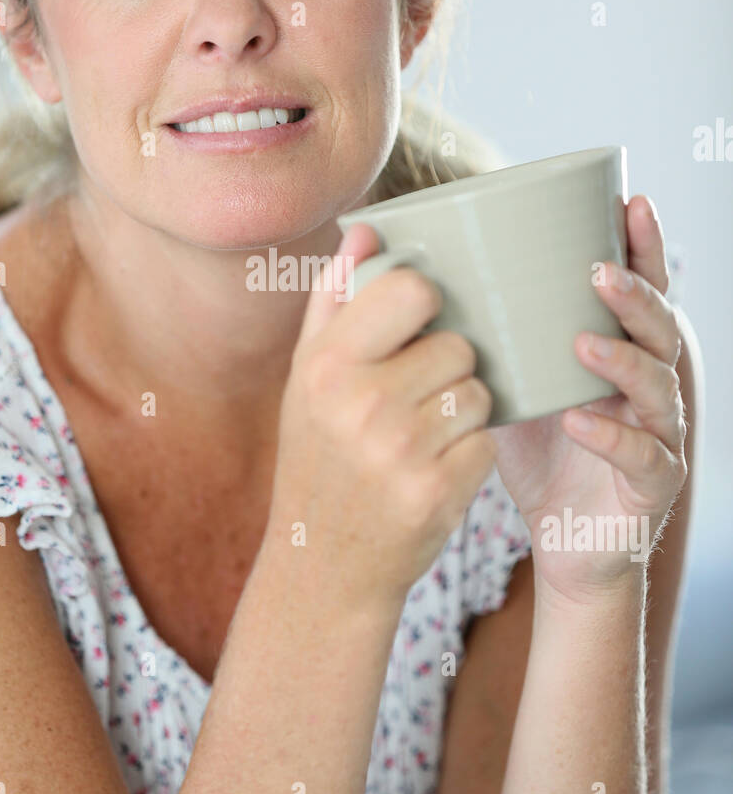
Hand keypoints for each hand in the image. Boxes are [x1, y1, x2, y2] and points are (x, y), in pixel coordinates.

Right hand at [264, 223, 497, 610]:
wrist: (322, 566)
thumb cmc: (318, 458)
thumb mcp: (307, 378)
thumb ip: (334, 299)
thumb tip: (364, 228)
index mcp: (326, 364)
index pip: (412, 290)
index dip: (427, 304)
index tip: (417, 326)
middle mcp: (361, 403)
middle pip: (457, 345)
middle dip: (447, 368)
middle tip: (416, 398)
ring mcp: (402, 451)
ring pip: (479, 393)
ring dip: (463, 411)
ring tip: (423, 437)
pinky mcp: (439, 492)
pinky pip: (487, 443)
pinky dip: (470, 455)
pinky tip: (433, 472)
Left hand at [492, 195, 686, 601]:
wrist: (567, 545)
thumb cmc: (538, 454)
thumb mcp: (510, 386)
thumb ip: (485, 338)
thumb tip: (414, 282)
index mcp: (620, 350)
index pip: (641, 290)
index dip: (643, 248)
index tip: (630, 204)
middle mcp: (648, 385)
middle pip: (660, 327)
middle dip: (635, 293)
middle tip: (597, 270)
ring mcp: (658, 434)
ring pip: (659, 386)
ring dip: (623, 358)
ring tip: (583, 340)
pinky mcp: (654, 485)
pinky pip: (644, 456)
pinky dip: (613, 436)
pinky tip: (580, 419)